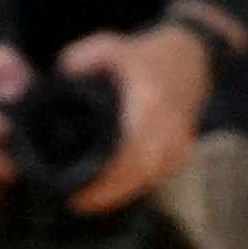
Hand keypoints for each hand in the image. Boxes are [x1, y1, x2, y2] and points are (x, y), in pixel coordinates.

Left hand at [54, 23, 215, 217]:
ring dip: (120, 193)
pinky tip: (111, 191)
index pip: (128, 151)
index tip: (77, 190)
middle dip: (108, 193)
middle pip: (139, 173)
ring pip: (150, 179)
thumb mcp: (108, 46)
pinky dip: (134, 185)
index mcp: (149, 101)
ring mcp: (179, 141)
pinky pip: (157, 176)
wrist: (190, 59)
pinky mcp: (182, 151)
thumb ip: (81, 60)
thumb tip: (58, 81)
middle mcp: (168, 127)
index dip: (105, 177)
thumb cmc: (142, 55)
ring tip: (88, 200)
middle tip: (76, 202)